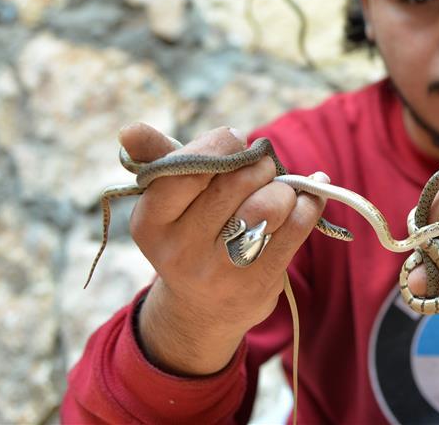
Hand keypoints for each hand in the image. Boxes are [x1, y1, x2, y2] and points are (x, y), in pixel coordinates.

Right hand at [120, 123, 326, 375]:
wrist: (202, 309)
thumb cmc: (189, 233)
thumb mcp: (166, 201)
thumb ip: (158, 158)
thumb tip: (129, 127)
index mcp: (150, 222)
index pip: (187, 167)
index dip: (220, 144)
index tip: (234, 140)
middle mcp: (180, 249)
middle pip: (235, 181)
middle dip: (257, 162)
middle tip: (261, 163)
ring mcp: (220, 270)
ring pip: (269, 202)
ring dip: (283, 187)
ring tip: (279, 189)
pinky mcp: (259, 282)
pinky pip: (297, 225)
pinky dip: (309, 202)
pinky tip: (308, 196)